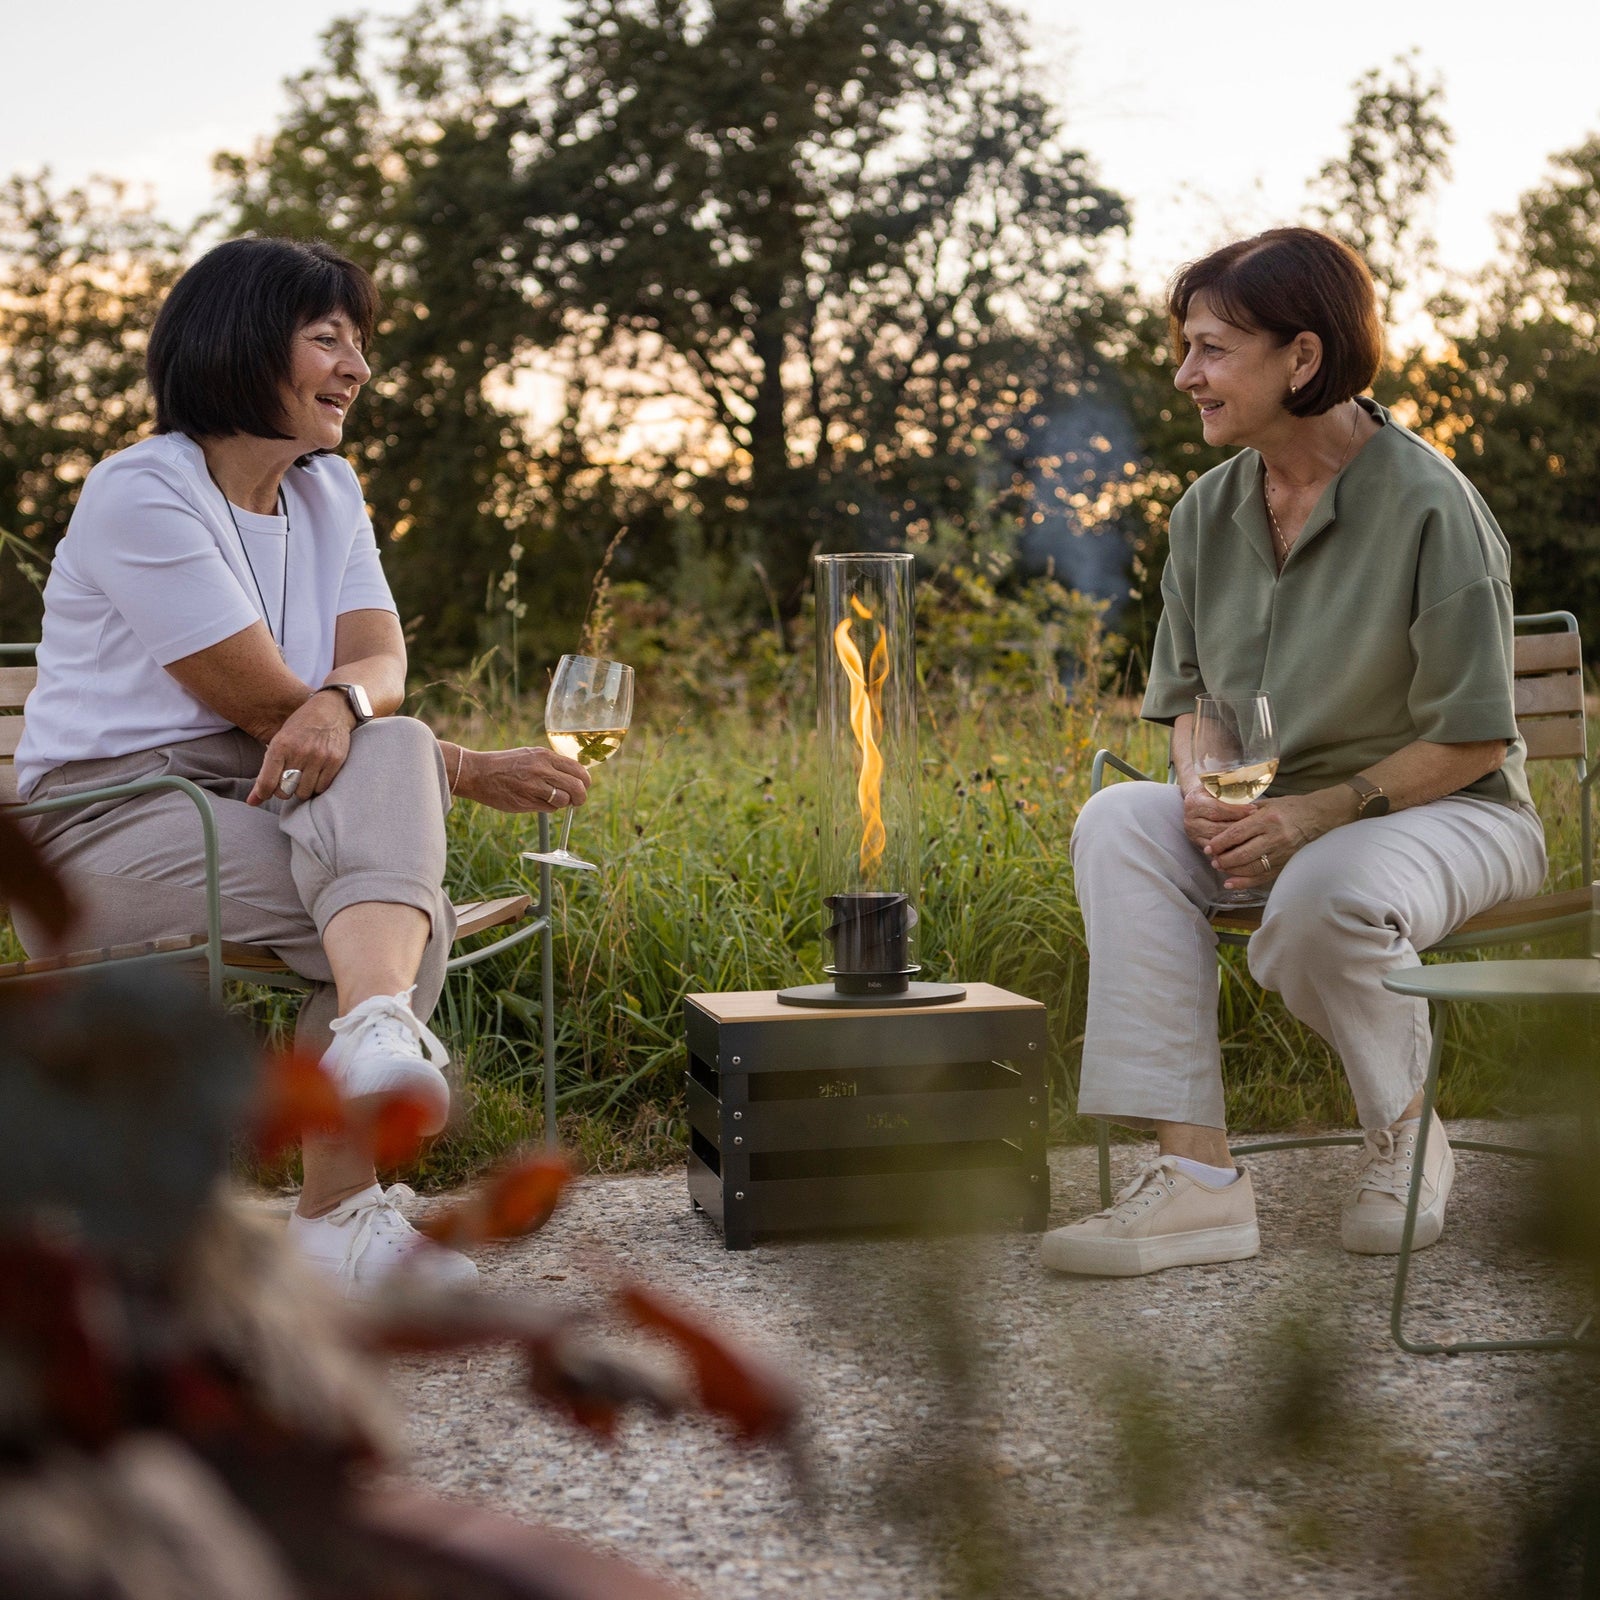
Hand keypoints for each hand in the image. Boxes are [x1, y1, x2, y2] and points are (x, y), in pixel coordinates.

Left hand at [247, 690, 355, 805]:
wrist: (332, 710)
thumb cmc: (301, 726)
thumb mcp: (280, 741)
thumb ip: (266, 770)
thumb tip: (252, 802)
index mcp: (281, 745)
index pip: (268, 782)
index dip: (262, 794)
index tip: (262, 796)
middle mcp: (299, 752)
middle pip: (285, 791)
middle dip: (284, 790)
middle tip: (287, 781)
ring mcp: (319, 757)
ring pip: (304, 792)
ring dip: (301, 789)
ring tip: (303, 777)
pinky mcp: (335, 761)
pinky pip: (322, 787)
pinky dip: (317, 786)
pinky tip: (316, 775)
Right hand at [456, 746, 591, 813]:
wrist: (478, 773)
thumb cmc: (506, 764)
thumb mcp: (530, 755)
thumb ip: (552, 764)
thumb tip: (576, 777)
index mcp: (544, 756)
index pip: (578, 769)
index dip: (585, 781)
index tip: (584, 786)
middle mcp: (541, 770)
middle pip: (576, 787)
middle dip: (581, 797)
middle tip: (577, 800)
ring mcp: (533, 787)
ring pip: (564, 800)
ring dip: (563, 803)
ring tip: (553, 799)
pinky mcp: (526, 802)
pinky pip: (549, 809)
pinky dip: (549, 808)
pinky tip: (537, 801)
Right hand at [1180, 783, 1253, 852]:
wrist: (1198, 801)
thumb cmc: (1212, 792)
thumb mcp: (1218, 786)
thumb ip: (1230, 790)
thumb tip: (1250, 791)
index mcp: (1194, 802)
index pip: (1217, 809)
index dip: (1237, 810)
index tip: (1254, 809)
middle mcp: (1190, 820)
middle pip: (1218, 827)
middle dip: (1239, 826)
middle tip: (1257, 824)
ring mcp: (1193, 834)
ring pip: (1217, 841)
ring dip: (1236, 839)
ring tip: (1252, 834)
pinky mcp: (1198, 844)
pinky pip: (1216, 850)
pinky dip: (1230, 849)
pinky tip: (1243, 845)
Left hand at [1204, 791, 1346, 889]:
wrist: (1317, 816)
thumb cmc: (1289, 807)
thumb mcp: (1266, 803)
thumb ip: (1244, 813)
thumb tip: (1220, 821)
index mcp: (1267, 819)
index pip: (1237, 833)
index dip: (1220, 843)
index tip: (1209, 847)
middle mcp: (1275, 837)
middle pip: (1243, 853)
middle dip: (1224, 859)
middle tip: (1212, 859)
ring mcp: (1282, 852)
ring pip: (1251, 867)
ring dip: (1232, 870)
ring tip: (1220, 867)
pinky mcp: (1286, 863)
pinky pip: (1263, 876)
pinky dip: (1245, 882)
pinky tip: (1231, 883)